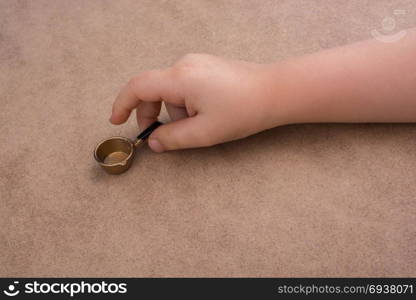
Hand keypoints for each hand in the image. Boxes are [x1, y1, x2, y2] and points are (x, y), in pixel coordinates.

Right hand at [110, 54, 282, 151]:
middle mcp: (184, 64)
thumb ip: (172, 139)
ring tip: (200, 125)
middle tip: (163, 136)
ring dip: (175, 111)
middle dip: (153, 114)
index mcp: (179, 78)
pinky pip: (185, 85)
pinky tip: (206, 113)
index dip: (122, 104)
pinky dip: (186, 103)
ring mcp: (197, 62)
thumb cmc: (243, 111)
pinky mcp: (207, 66)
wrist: (275, 92)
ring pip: (171, 90)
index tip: (116, 121)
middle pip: (153, 89)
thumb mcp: (204, 132)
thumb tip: (153, 142)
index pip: (138, 86)